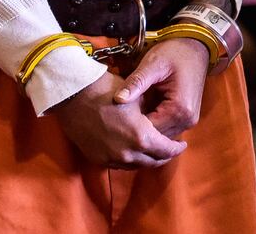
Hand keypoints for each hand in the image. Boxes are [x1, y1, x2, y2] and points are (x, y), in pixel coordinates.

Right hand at [53, 71, 186, 168]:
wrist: (73, 96)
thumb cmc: (107, 90)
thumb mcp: (137, 99)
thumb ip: (151, 115)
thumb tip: (159, 121)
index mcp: (141, 137)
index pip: (166, 150)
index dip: (176, 148)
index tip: (182, 144)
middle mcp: (127, 153)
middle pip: (152, 162)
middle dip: (164, 156)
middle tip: (170, 148)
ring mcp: (111, 158)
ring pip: (136, 165)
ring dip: (147, 159)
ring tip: (153, 149)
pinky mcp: (97, 159)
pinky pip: (119, 164)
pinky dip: (130, 159)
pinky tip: (133, 150)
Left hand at [114, 37, 211, 139]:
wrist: (195, 46)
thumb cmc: (174, 52)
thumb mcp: (153, 64)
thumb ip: (136, 82)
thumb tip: (117, 99)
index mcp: (179, 109)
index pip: (149, 131)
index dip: (131, 125)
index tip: (116, 115)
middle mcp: (187, 120)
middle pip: (155, 137)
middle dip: (138, 128)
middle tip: (120, 115)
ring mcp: (189, 120)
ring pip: (161, 135)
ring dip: (146, 126)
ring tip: (131, 112)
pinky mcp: (186, 117)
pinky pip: (166, 128)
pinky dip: (154, 122)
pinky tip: (143, 110)